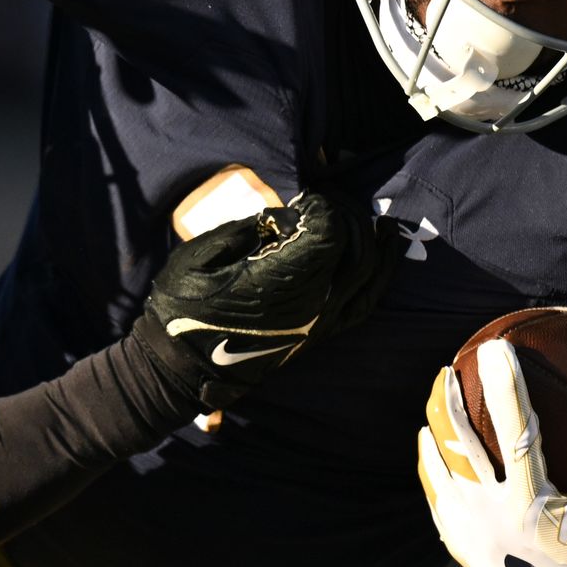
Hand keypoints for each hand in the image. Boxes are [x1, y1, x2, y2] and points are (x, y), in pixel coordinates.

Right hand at [137, 193, 384, 408]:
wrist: (183, 367)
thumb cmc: (181, 308)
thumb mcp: (198, 256)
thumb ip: (244, 230)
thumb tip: (282, 217)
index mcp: (276, 281)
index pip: (326, 234)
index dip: (323, 208)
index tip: (305, 199)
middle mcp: (307, 303)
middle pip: (353, 249)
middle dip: (347, 216)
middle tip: (327, 202)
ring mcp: (319, 322)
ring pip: (367, 275)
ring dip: (376, 244)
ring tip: (381, 223)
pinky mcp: (322, 334)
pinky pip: (364, 304)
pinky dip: (380, 278)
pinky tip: (384, 258)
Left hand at [417, 340, 566, 566]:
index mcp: (534, 506)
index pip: (515, 429)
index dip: (505, 384)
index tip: (498, 348)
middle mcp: (494, 521)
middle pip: (457, 448)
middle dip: (447, 402)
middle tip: (447, 369)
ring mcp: (474, 540)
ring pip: (438, 475)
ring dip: (433, 435)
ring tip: (436, 404)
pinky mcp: (466, 555)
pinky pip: (438, 506)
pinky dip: (432, 474)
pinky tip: (434, 452)